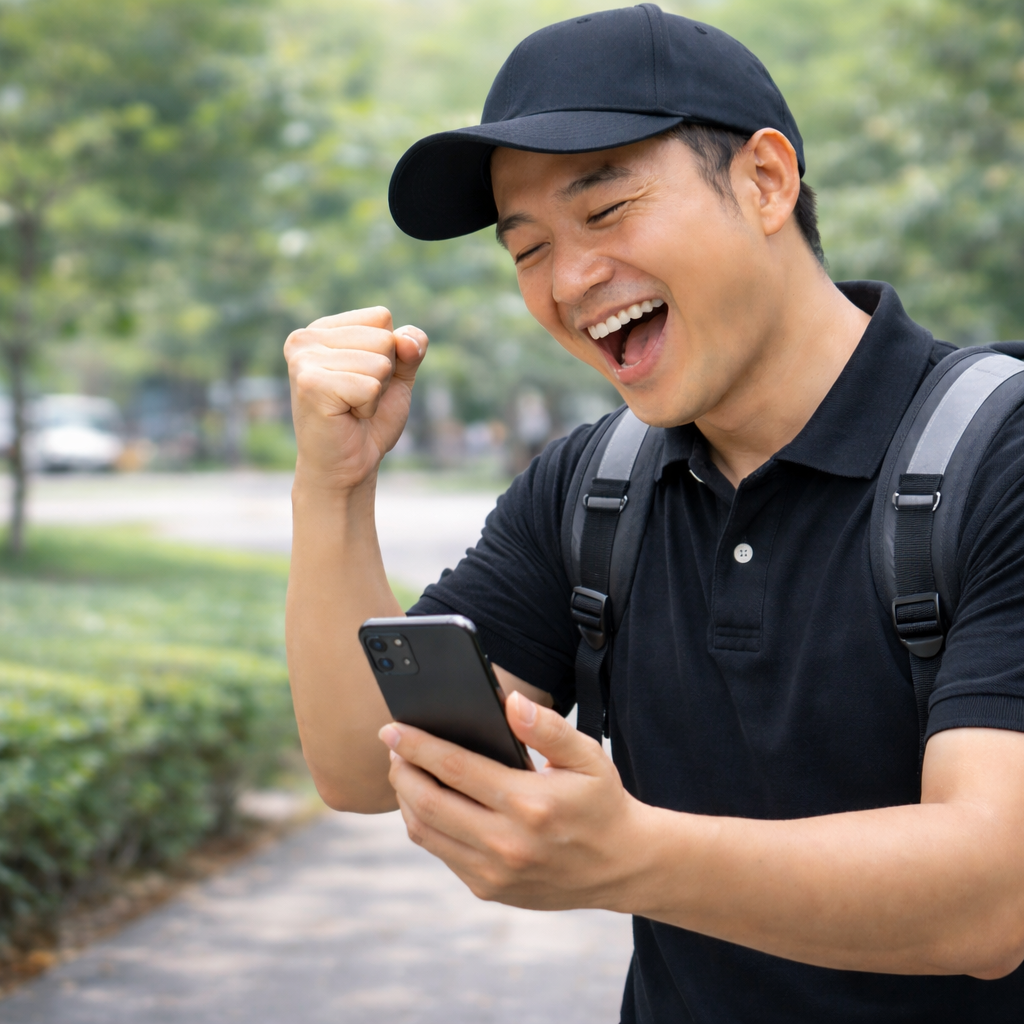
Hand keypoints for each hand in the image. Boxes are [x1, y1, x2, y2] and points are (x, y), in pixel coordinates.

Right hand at [284, 307, 427, 489]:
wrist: (349, 466)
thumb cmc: (369, 420)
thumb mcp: (398, 376)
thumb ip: (410, 347)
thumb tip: (405, 340)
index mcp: (322, 329)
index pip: (381, 317)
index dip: (389, 353)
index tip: (364, 379)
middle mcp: (305, 338)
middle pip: (383, 338)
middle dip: (383, 375)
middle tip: (358, 399)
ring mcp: (304, 360)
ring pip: (379, 363)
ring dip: (375, 394)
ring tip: (351, 408)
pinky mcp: (310, 384)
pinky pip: (370, 386)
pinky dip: (369, 407)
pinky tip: (347, 417)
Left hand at [379, 691, 654, 911]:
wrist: (622, 865)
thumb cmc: (601, 801)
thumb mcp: (587, 756)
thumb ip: (548, 727)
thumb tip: (511, 701)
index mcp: (529, 804)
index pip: (455, 767)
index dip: (417, 745)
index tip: (392, 728)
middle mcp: (507, 843)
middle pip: (428, 802)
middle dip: (400, 770)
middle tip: (390, 746)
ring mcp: (495, 872)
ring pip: (426, 832)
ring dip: (405, 798)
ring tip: (403, 770)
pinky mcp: (489, 889)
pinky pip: (441, 852)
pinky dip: (424, 823)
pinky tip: (426, 800)